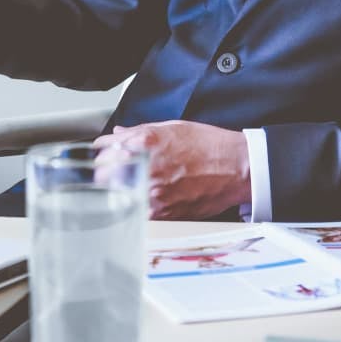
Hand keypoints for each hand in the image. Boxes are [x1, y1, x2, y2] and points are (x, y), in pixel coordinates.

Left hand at [94, 120, 251, 220]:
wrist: (237, 168)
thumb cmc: (210, 146)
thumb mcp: (173, 128)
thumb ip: (140, 131)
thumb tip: (118, 134)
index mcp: (146, 143)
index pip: (105, 149)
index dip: (102, 152)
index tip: (103, 155)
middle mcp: (146, 168)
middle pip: (103, 176)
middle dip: (105, 173)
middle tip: (112, 172)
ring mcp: (153, 194)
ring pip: (117, 197)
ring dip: (119, 192)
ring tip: (132, 186)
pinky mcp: (163, 214)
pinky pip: (137, 212)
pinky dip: (137, 206)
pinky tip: (147, 198)